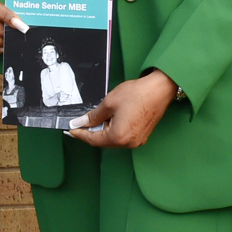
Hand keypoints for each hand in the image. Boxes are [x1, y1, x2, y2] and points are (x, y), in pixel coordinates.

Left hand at [65, 69, 180, 149]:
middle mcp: (128, 143)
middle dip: (91, 132)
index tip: (71, 130)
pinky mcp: (142, 136)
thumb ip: (93, 116)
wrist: (159, 89)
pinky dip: (114, 129)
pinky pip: (123, 136)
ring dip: (103, 130)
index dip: (80, 134)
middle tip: (82, 122)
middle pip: (103, 141)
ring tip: (100, 116)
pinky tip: (112, 118)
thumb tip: (81, 123)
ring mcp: (137, 141)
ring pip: (113, 139)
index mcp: (118, 136)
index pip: (93, 140)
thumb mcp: (109, 103)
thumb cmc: (138, 94)